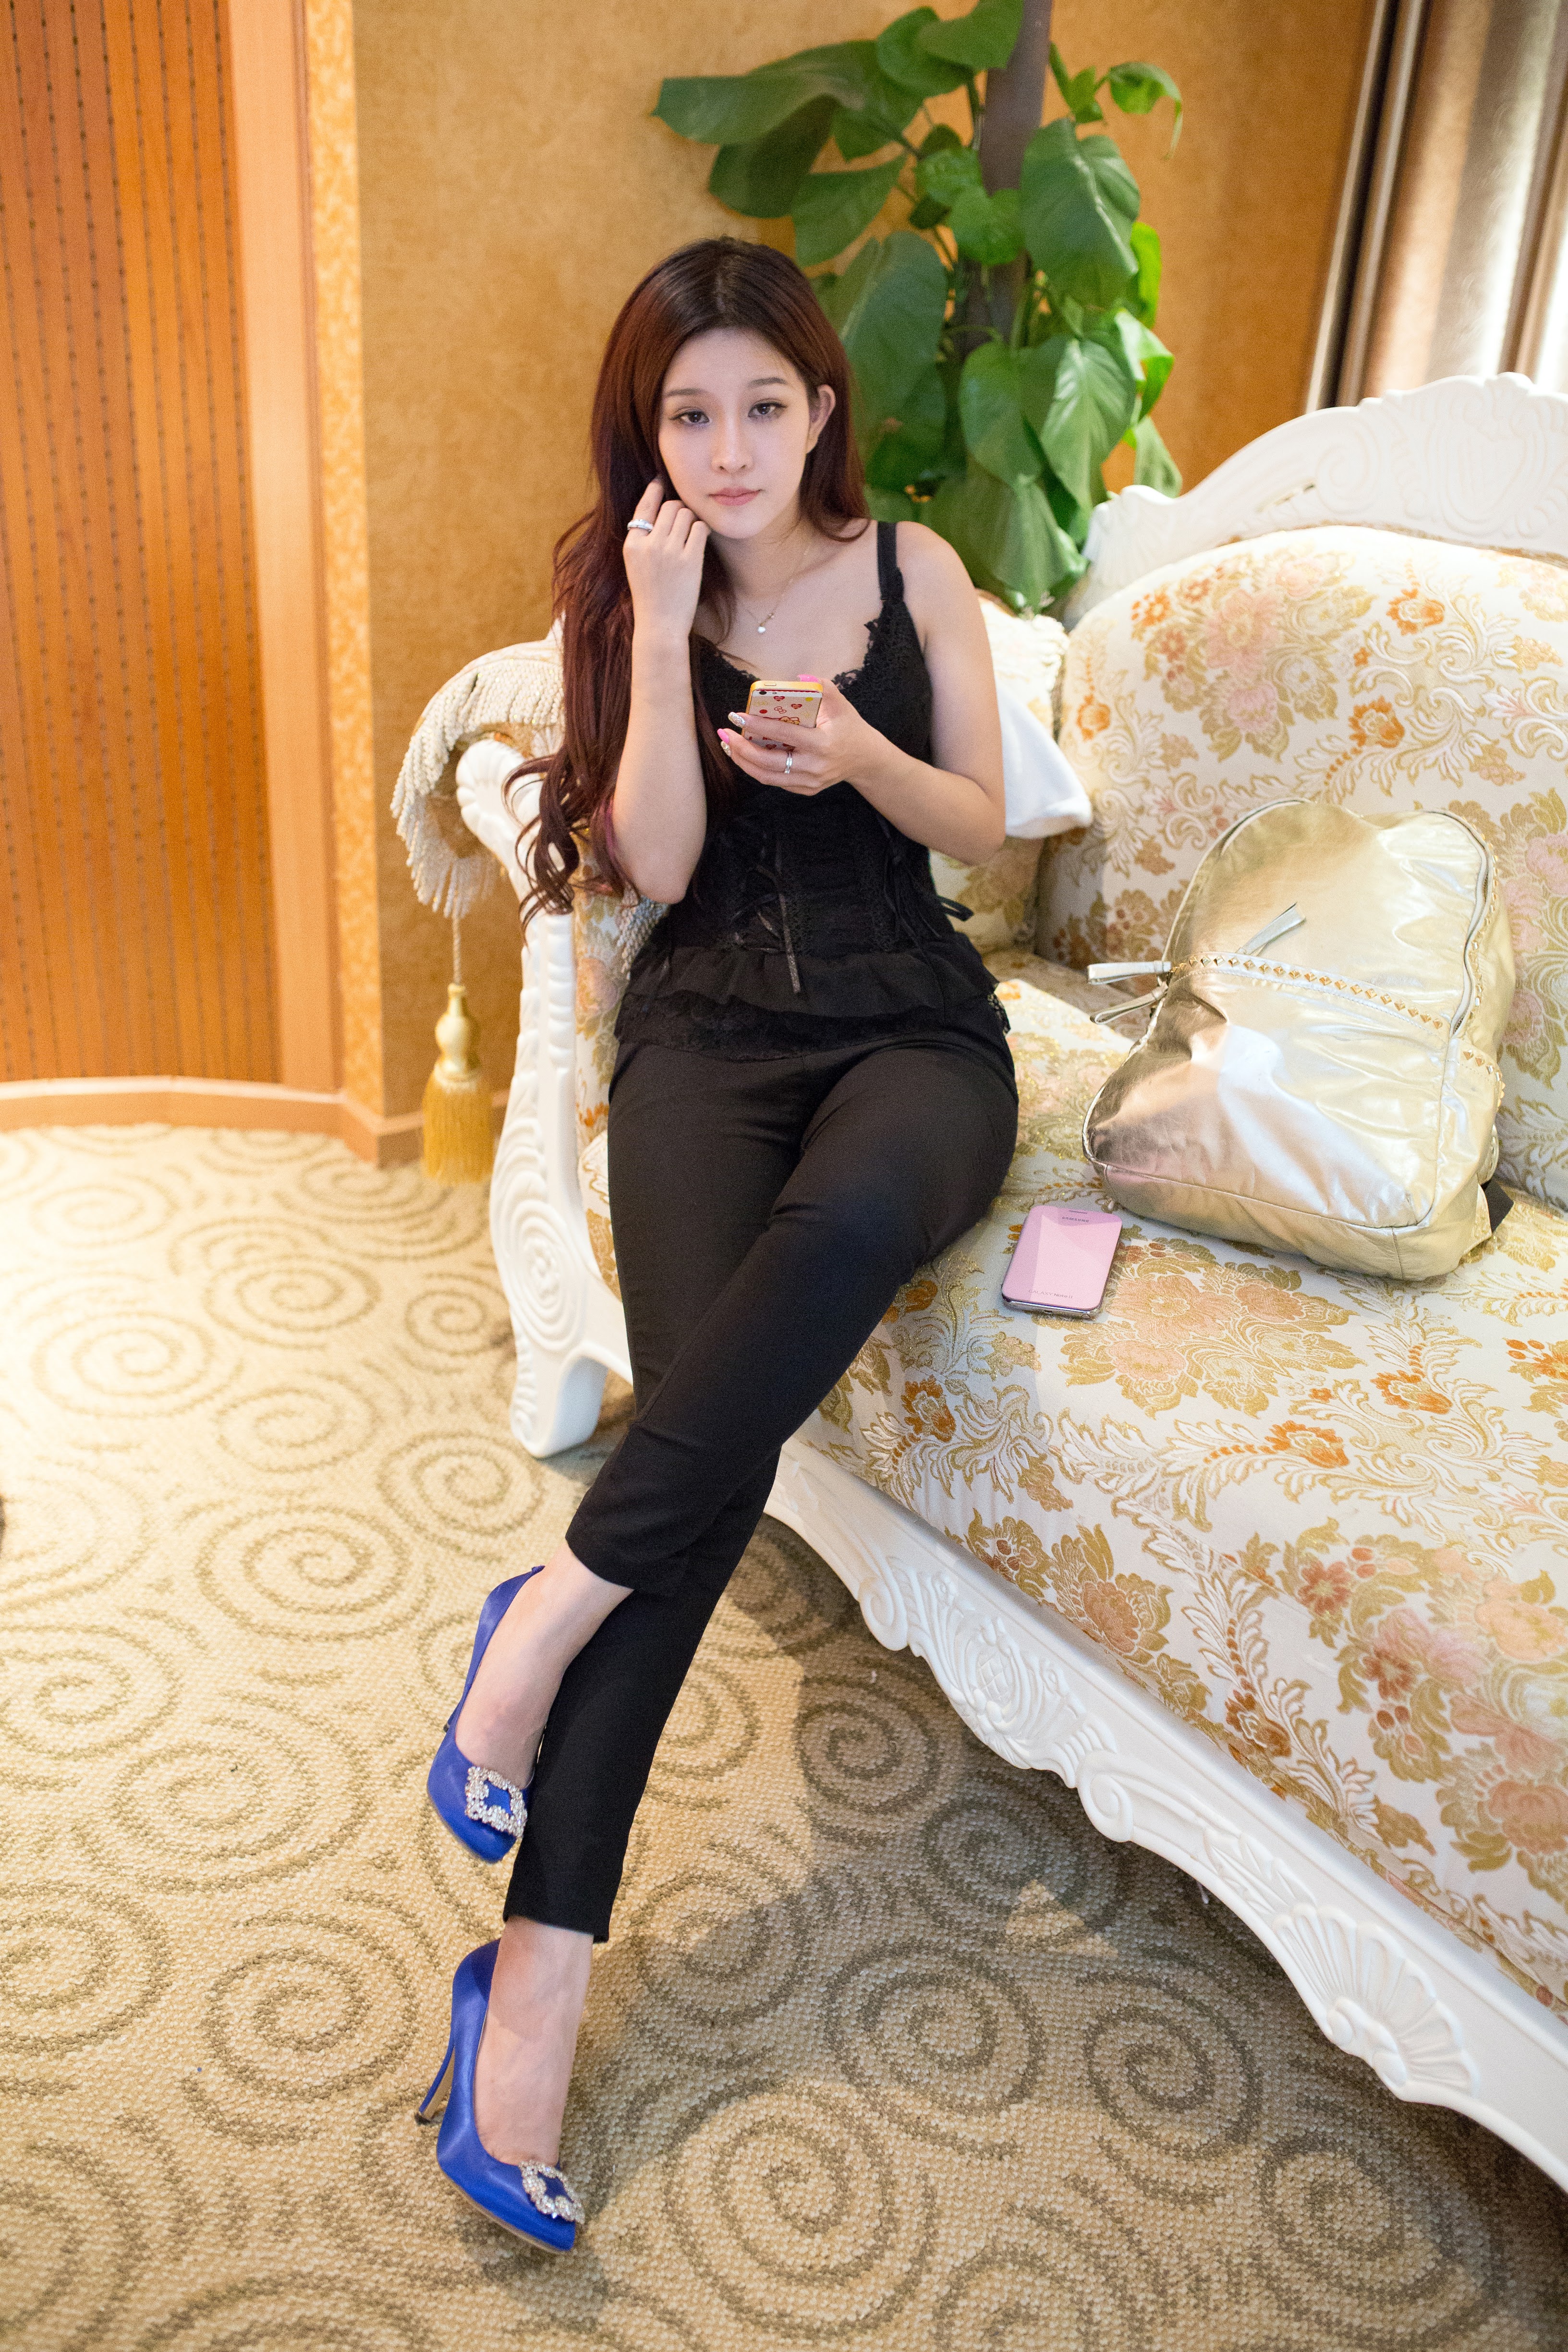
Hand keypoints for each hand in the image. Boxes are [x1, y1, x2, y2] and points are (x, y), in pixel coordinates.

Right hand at [623, 481, 707, 638]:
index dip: (654, 490)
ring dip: (691, 519)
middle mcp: (649, 544)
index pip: (645, 505)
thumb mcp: (635, 564)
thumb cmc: (650, 595)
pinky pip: (700, 528)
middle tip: (683, 520)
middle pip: (670, 507)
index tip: (660, 481)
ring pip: (686, 514)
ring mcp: (670, 551)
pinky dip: (702, 530)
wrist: (660, 625)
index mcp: (632, 544)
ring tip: (691, 532)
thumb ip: (643, 538)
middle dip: (679, 509)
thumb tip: (661, 507)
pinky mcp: (690, 560)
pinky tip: (700, 539)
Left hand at [717, 676, 885, 797]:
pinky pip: (774, 782)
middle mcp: (815, 767)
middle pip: (769, 762)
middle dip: (741, 749)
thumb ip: (823, 687)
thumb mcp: (841, 704)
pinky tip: (744, 755)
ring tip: (728, 745)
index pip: (784, 735)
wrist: (865, 759)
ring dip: (743, 762)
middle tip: (725, 734)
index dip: (757, 726)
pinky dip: (756, 769)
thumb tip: (799, 677)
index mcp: (823, 744)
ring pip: (767, 777)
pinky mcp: (805, 790)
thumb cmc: (849, 727)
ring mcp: (809, 782)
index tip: (736, 716)